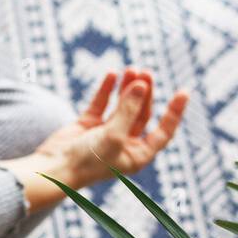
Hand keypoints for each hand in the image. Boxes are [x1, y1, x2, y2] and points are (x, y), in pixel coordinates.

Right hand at [1, 68, 188, 212]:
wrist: (54, 168)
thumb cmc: (87, 160)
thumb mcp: (114, 135)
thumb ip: (129, 109)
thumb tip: (141, 84)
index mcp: (137, 155)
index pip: (163, 132)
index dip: (174, 112)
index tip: (184, 92)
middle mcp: (124, 144)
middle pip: (142, 113)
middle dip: (144, 93)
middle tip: (145, 72)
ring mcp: (105, 134)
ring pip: (122, 106)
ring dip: (127, 88)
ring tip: (131, 69)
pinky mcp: (88, 125)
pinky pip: (102, 103)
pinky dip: (107, 89)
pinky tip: (113, 74)